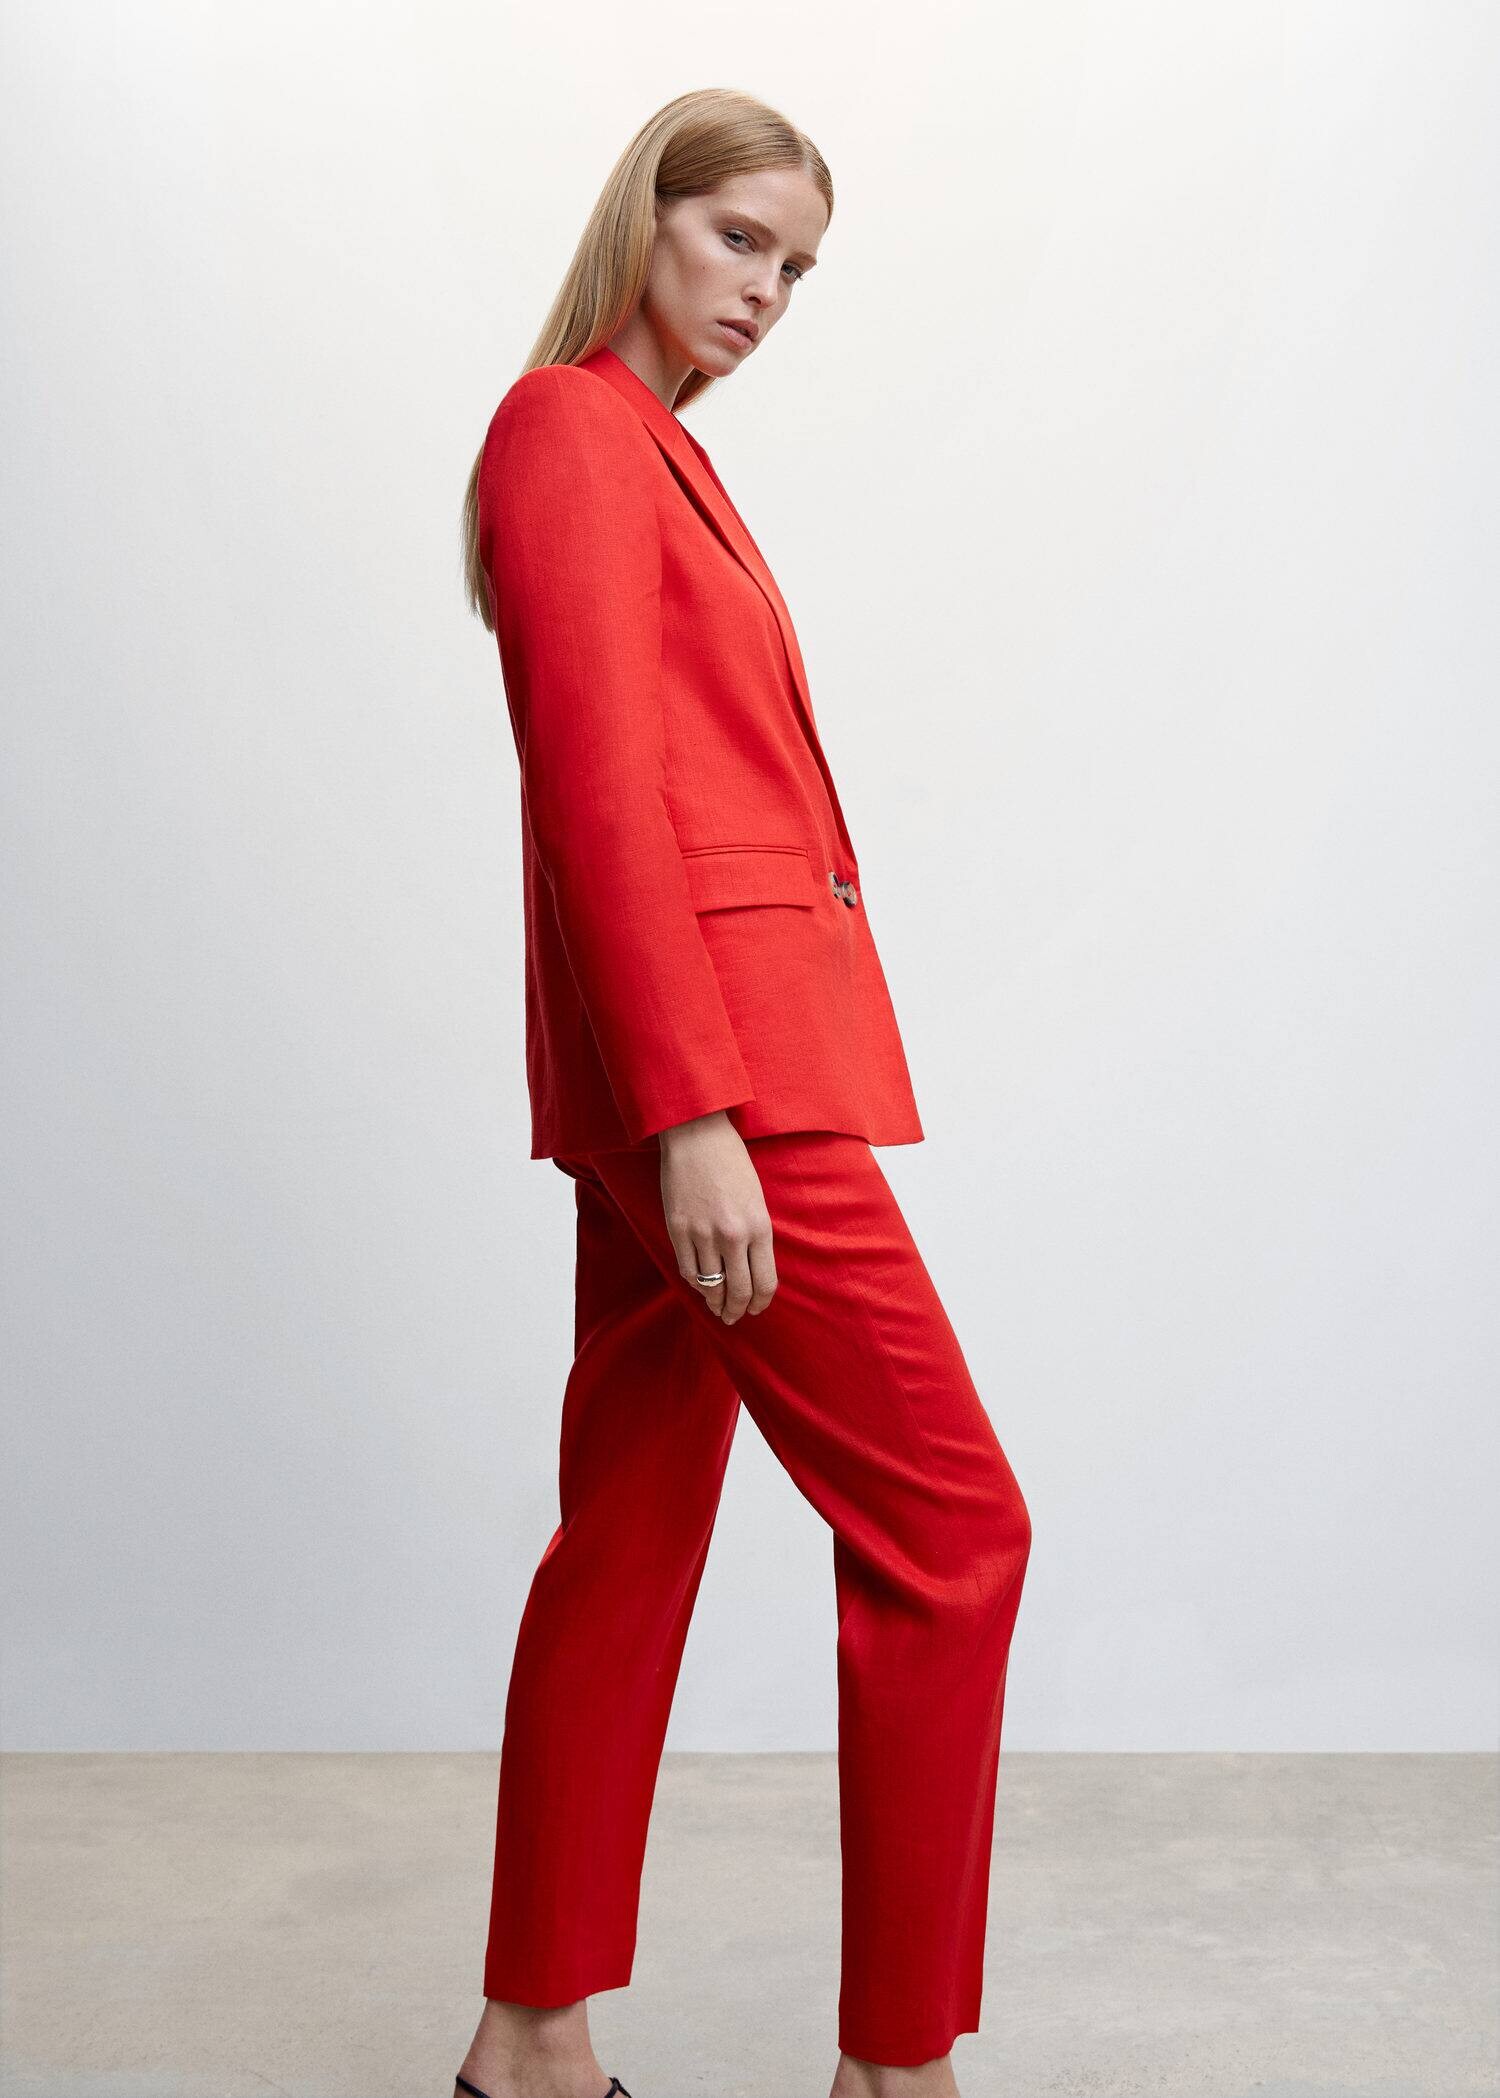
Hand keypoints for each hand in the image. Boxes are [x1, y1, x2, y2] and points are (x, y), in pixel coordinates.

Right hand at [659, 1111, 777, 1323]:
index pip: (765, 1282)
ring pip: (711, 1286)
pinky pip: (688, 1270)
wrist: (698, 1136)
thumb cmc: (731, 1163)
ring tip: (716, 1308)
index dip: (760, 1302)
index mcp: (759, 1226)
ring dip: (714, 1302)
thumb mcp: (756, 1200)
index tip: (756, 1309)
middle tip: (733, 1317)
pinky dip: (695, 1284)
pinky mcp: (678, 1229)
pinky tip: (700, 1286)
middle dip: (736, 1310)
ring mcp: (703, 1234)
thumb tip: (749, 1269)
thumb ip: (755, 1235)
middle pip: (738, 1291)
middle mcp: (733, 1235)